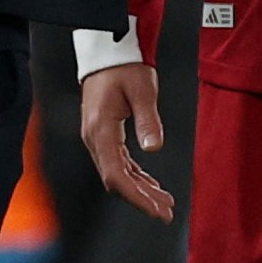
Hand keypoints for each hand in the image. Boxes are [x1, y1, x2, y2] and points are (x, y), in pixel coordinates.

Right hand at [79, 63, 174, 222]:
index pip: (116, 175)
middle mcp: (94, 137)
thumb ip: (147, 119)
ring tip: (164, 202)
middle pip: (116, 180)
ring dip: (140, 189)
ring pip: (118, 173)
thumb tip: (154, 148)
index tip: (156, 209)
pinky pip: (118, 162)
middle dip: (141, 199)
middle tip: (166, 212)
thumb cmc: (124, 66)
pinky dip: (135, 176)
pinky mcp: (103, 132)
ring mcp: (97, 136)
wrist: (108, 50)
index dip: (136, 196)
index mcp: (101, 129)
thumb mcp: (142, 89)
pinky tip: (150, 184)